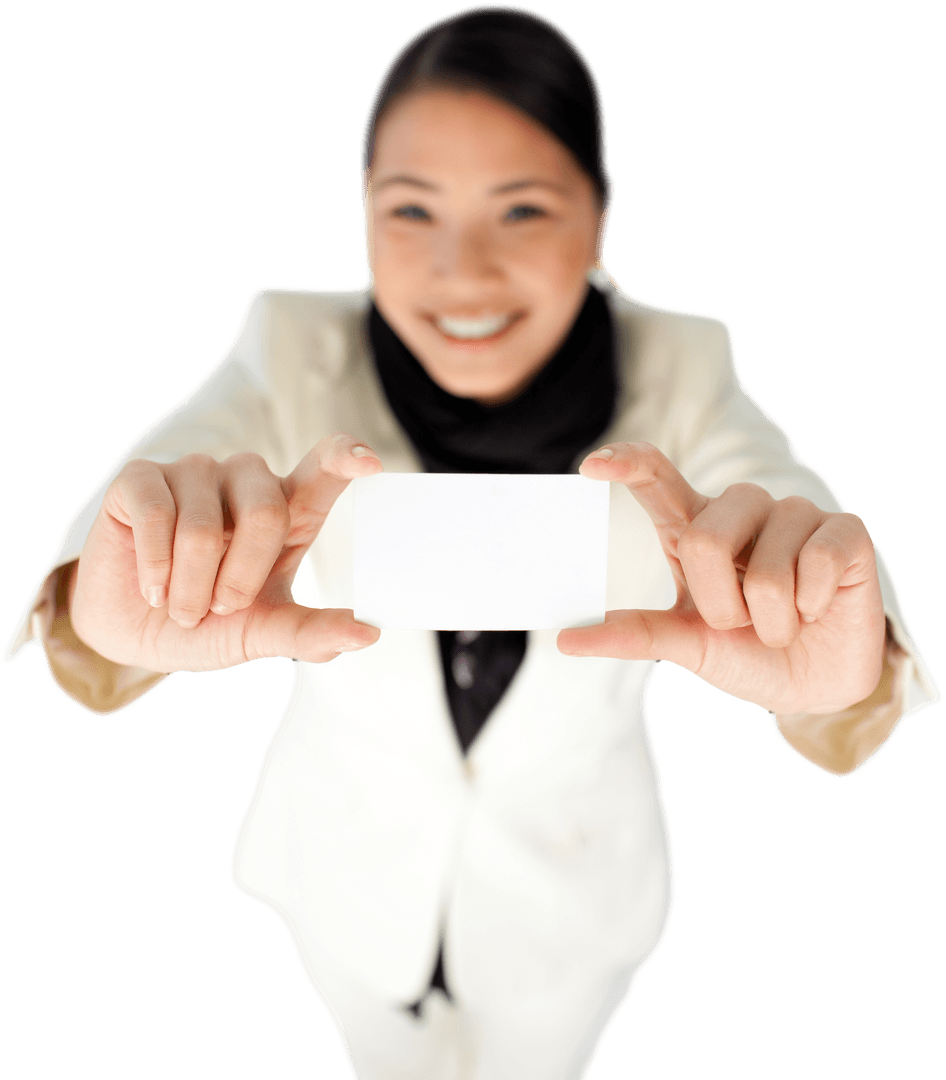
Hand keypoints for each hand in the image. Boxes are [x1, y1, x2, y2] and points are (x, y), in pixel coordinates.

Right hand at [71, 433, 382, 672]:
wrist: (135, 633)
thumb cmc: (210, 622)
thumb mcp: (264, 632)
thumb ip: (312, 632)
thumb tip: (367, 634)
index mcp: (287, 508)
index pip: (323, 467)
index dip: (345, 458)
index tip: (368, 464)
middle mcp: (245, 479)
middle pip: (266, 512)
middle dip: (240, 580)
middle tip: (221, 608)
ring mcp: (194, 472)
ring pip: (203, 528)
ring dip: (190, 587)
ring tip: (180, 603)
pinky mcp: (141, 477)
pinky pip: (156, 515)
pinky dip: (155, 569)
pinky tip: (152, 586)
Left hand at [557, 443, 885, 714]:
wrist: (817, 686)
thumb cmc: (746, 652)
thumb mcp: (687, 644)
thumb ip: (635, 634)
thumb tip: (567, 639)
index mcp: (696, 526)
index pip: (658, 478)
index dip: (629, 463)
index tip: (592, 466)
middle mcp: (742, 508)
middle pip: (705, 539)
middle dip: (721, 606)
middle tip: (743, 622)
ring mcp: (795, 513)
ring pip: (763, 568)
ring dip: (769, 619)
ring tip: (783, 621)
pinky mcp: (845, 529)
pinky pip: (816, 564)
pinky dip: (812, 607)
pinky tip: (819, 609)